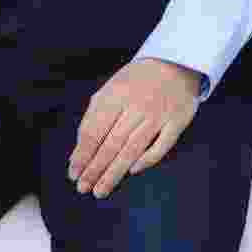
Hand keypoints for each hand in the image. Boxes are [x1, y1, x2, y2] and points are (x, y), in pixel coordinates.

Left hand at [70, 58, 203, 198]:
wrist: (175, 62)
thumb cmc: (137, 81)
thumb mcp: (111, 88)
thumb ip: (94, 116)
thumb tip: (79, 150)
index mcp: (116, 95)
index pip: (94, 131)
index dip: (82, 154)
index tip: (73, 173)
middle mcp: (137, 105)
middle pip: (111, 144)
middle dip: (95, 169)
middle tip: (84, 188)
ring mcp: (158, 114)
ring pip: (132, 148)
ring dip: (114, 172)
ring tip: (101, 189)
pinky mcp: (177, 121)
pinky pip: (161, 145)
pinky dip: (147, 159)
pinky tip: (133, 171)